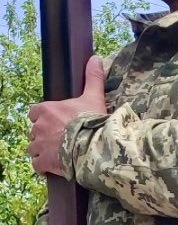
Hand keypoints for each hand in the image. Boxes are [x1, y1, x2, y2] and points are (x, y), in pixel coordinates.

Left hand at [27, 54, 106, 176]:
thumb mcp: (94, 97)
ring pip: (33, 148)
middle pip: (35, 131)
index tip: (55, 122)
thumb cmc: (92, 122)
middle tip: (61, 139)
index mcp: (46, 109)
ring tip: (57, 154)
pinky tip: (53, 167)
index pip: (35, 112)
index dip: (43, 117)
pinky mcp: (43, 162)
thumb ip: (93, 78)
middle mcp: (38, 126)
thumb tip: (96, 58)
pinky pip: (36, 165)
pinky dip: (43, 166)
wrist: (93, 147)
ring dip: (42, 151)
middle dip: (44, 135)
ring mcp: (39, 145)